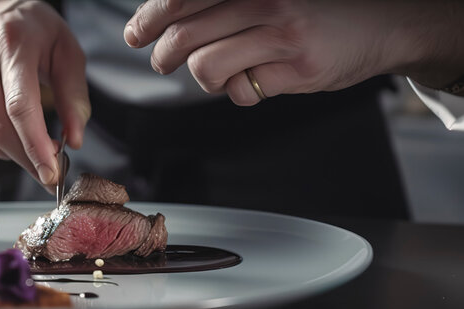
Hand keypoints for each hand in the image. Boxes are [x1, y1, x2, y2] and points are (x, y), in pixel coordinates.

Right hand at [0, 0, 89, 185]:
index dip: (35, 145)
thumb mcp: (65, 48)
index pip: (20, 106)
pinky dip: (1, 145)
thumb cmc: (30, 27)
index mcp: (12, 45)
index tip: (52, 171)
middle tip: (51, 174)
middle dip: (28, 159)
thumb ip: (74, 95)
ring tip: (39, 155)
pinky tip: (18, 139)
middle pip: (0, 127)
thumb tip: (75, 139)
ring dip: (16, 155)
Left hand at [124, 0, 463, 104]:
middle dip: (163, 55)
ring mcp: (283, 35)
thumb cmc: (314, 10)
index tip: (134, 34)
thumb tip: (167, 21)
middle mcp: (265, 1)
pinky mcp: (299, 69)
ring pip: (206, 68)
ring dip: (204, 77)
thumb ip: (224, 6)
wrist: (382, 23)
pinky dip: (241, 92)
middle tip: (162, 61)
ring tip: (219, 73)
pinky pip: (244, 91)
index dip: (149, 18)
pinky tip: (256, 81)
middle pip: (185, 36)